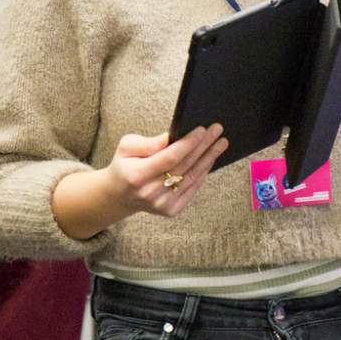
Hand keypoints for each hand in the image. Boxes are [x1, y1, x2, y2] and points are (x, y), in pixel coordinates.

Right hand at [108, 125, 228, 217]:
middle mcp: (150, 193)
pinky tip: (210, 159)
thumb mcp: (126, 147)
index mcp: (137, 175)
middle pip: (184, 166)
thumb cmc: (124, 165)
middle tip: (217, 131)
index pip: (170, 158)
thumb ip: (147, 143)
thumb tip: (170, 138)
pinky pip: (192, 189)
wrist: (119, 194)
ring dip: (208, 159)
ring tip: (220, 143)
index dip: (188, 144)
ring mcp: (162, 204)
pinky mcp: (170, 210)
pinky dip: (203, 173)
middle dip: (203, 147)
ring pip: (191, 177)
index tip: (202, 129)